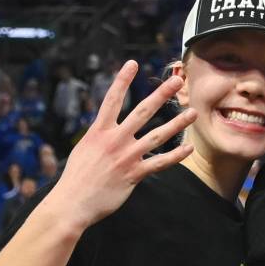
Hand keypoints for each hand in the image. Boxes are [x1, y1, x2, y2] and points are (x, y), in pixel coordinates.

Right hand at [43, 61, 196, 229]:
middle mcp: (114, 140)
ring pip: (157, 136)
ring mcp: (126, 156)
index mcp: (98, 131)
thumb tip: (108, 131)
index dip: (122, 80)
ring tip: (192, 113)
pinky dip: (176, 155)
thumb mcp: (84, 150)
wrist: (72, 203)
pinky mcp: (134, 174)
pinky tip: (189, 147)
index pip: (112, 99)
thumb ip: (100, 137)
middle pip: (142, 112)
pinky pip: (160, 162)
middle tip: (178, 81)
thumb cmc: (76, 178)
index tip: (133, 63)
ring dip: (177, 123)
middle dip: (161, 94)